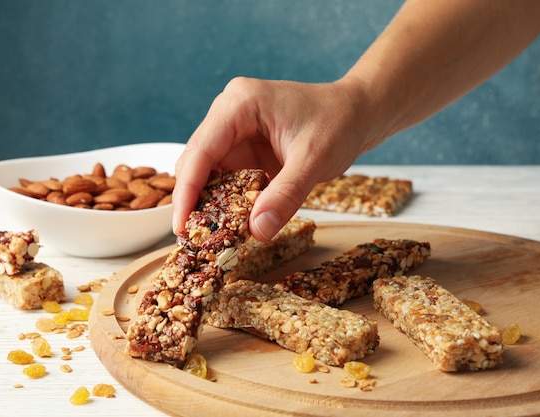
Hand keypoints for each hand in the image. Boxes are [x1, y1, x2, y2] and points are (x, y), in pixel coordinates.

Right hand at [172, 76, 373, 240]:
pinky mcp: (243, 148)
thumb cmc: (338, 123)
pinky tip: (231, 223)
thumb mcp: (313, 160)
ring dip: (211, 203)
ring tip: (210, 236)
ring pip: (207, 173)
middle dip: (195, 201)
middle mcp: (229, 114)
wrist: (357, 112)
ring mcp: (234, 131)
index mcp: (239, 104)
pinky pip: (226, 178)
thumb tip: (256, 232)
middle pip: (196, 162)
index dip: (187, 191)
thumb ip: (285, 195)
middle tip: (194, 239)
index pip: (200, 151)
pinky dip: (228, 201)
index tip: (181, 227)